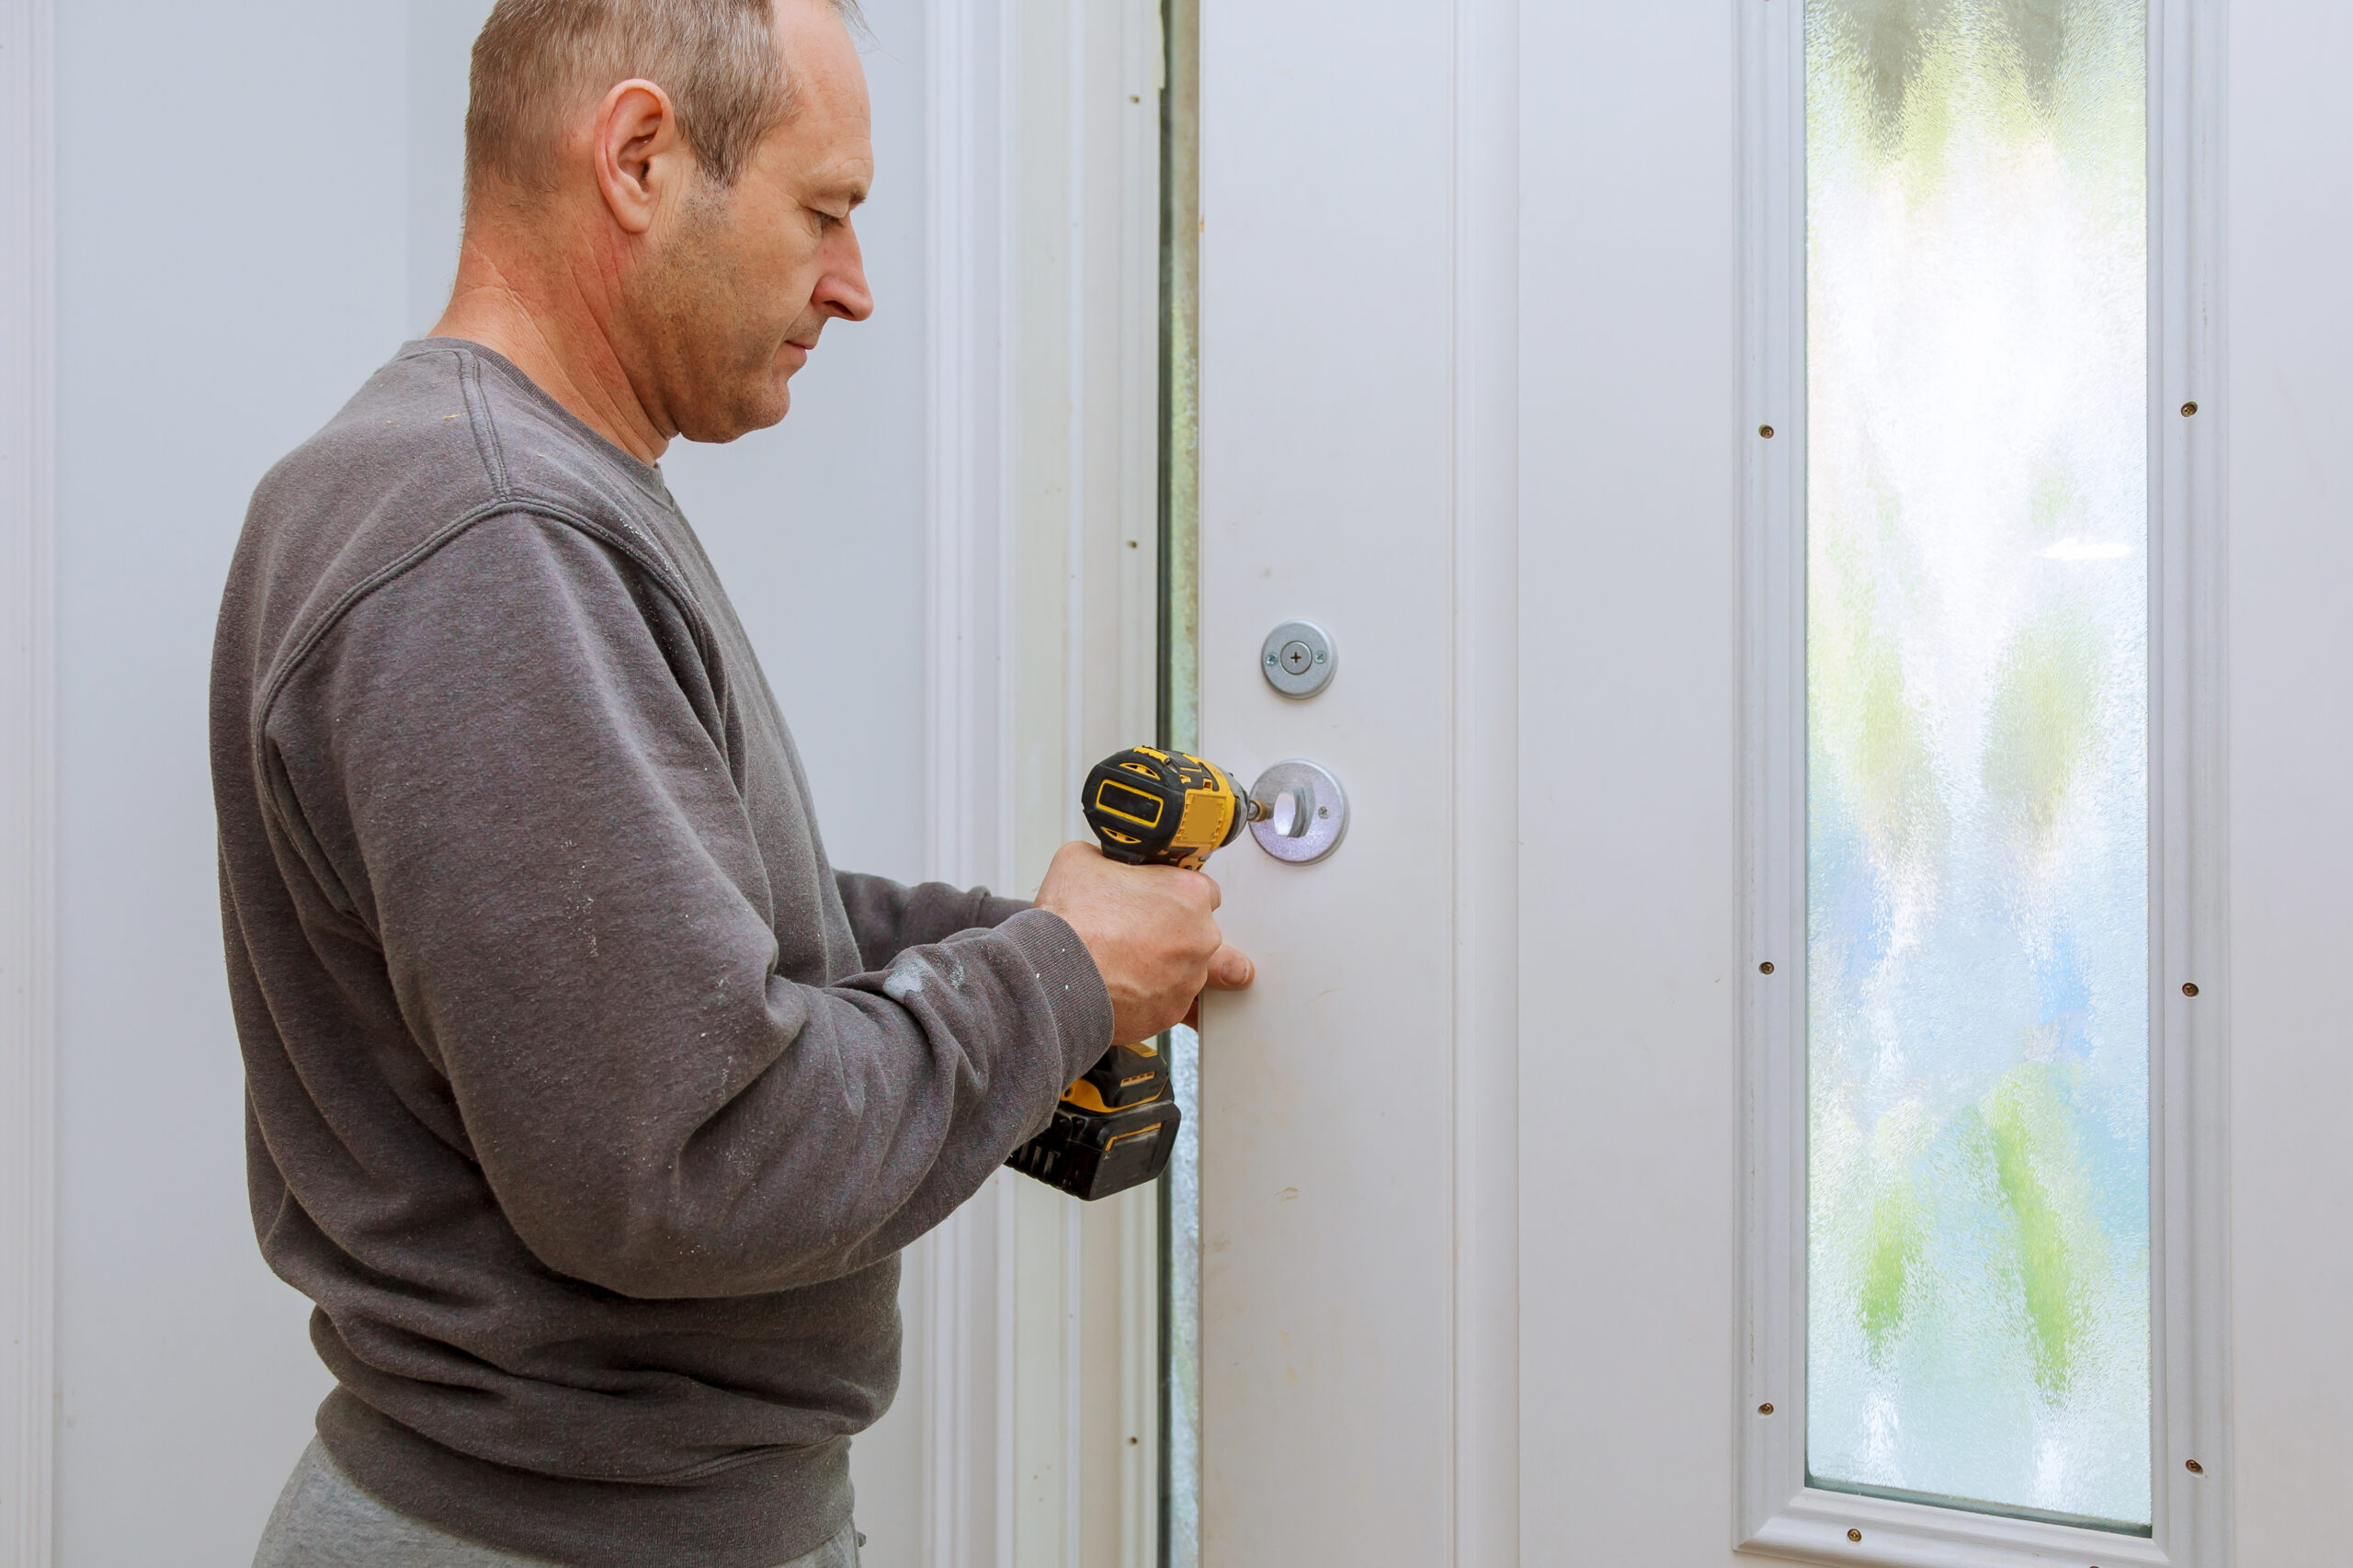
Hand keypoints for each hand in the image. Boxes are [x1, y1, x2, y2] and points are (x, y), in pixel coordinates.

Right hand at [1033, 841, 1255, 1043]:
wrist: (1052, 975)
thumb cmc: (1070, 922)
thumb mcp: (1082, 859)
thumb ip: (1113, 859)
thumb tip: (1107, 864)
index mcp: (1189, 894)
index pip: (1203, 891)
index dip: (1174, 896)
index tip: (1157, 903)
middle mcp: (1200, 939)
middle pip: (1196, 934)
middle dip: (1173, 934)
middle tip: (1136, 934)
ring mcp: (1187, 981)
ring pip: (1182, 971)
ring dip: (1161, 968)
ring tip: (1121, 963)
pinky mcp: (1169, 1014)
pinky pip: (1164, 1001)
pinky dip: (1146, 997)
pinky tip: (1119, 985)